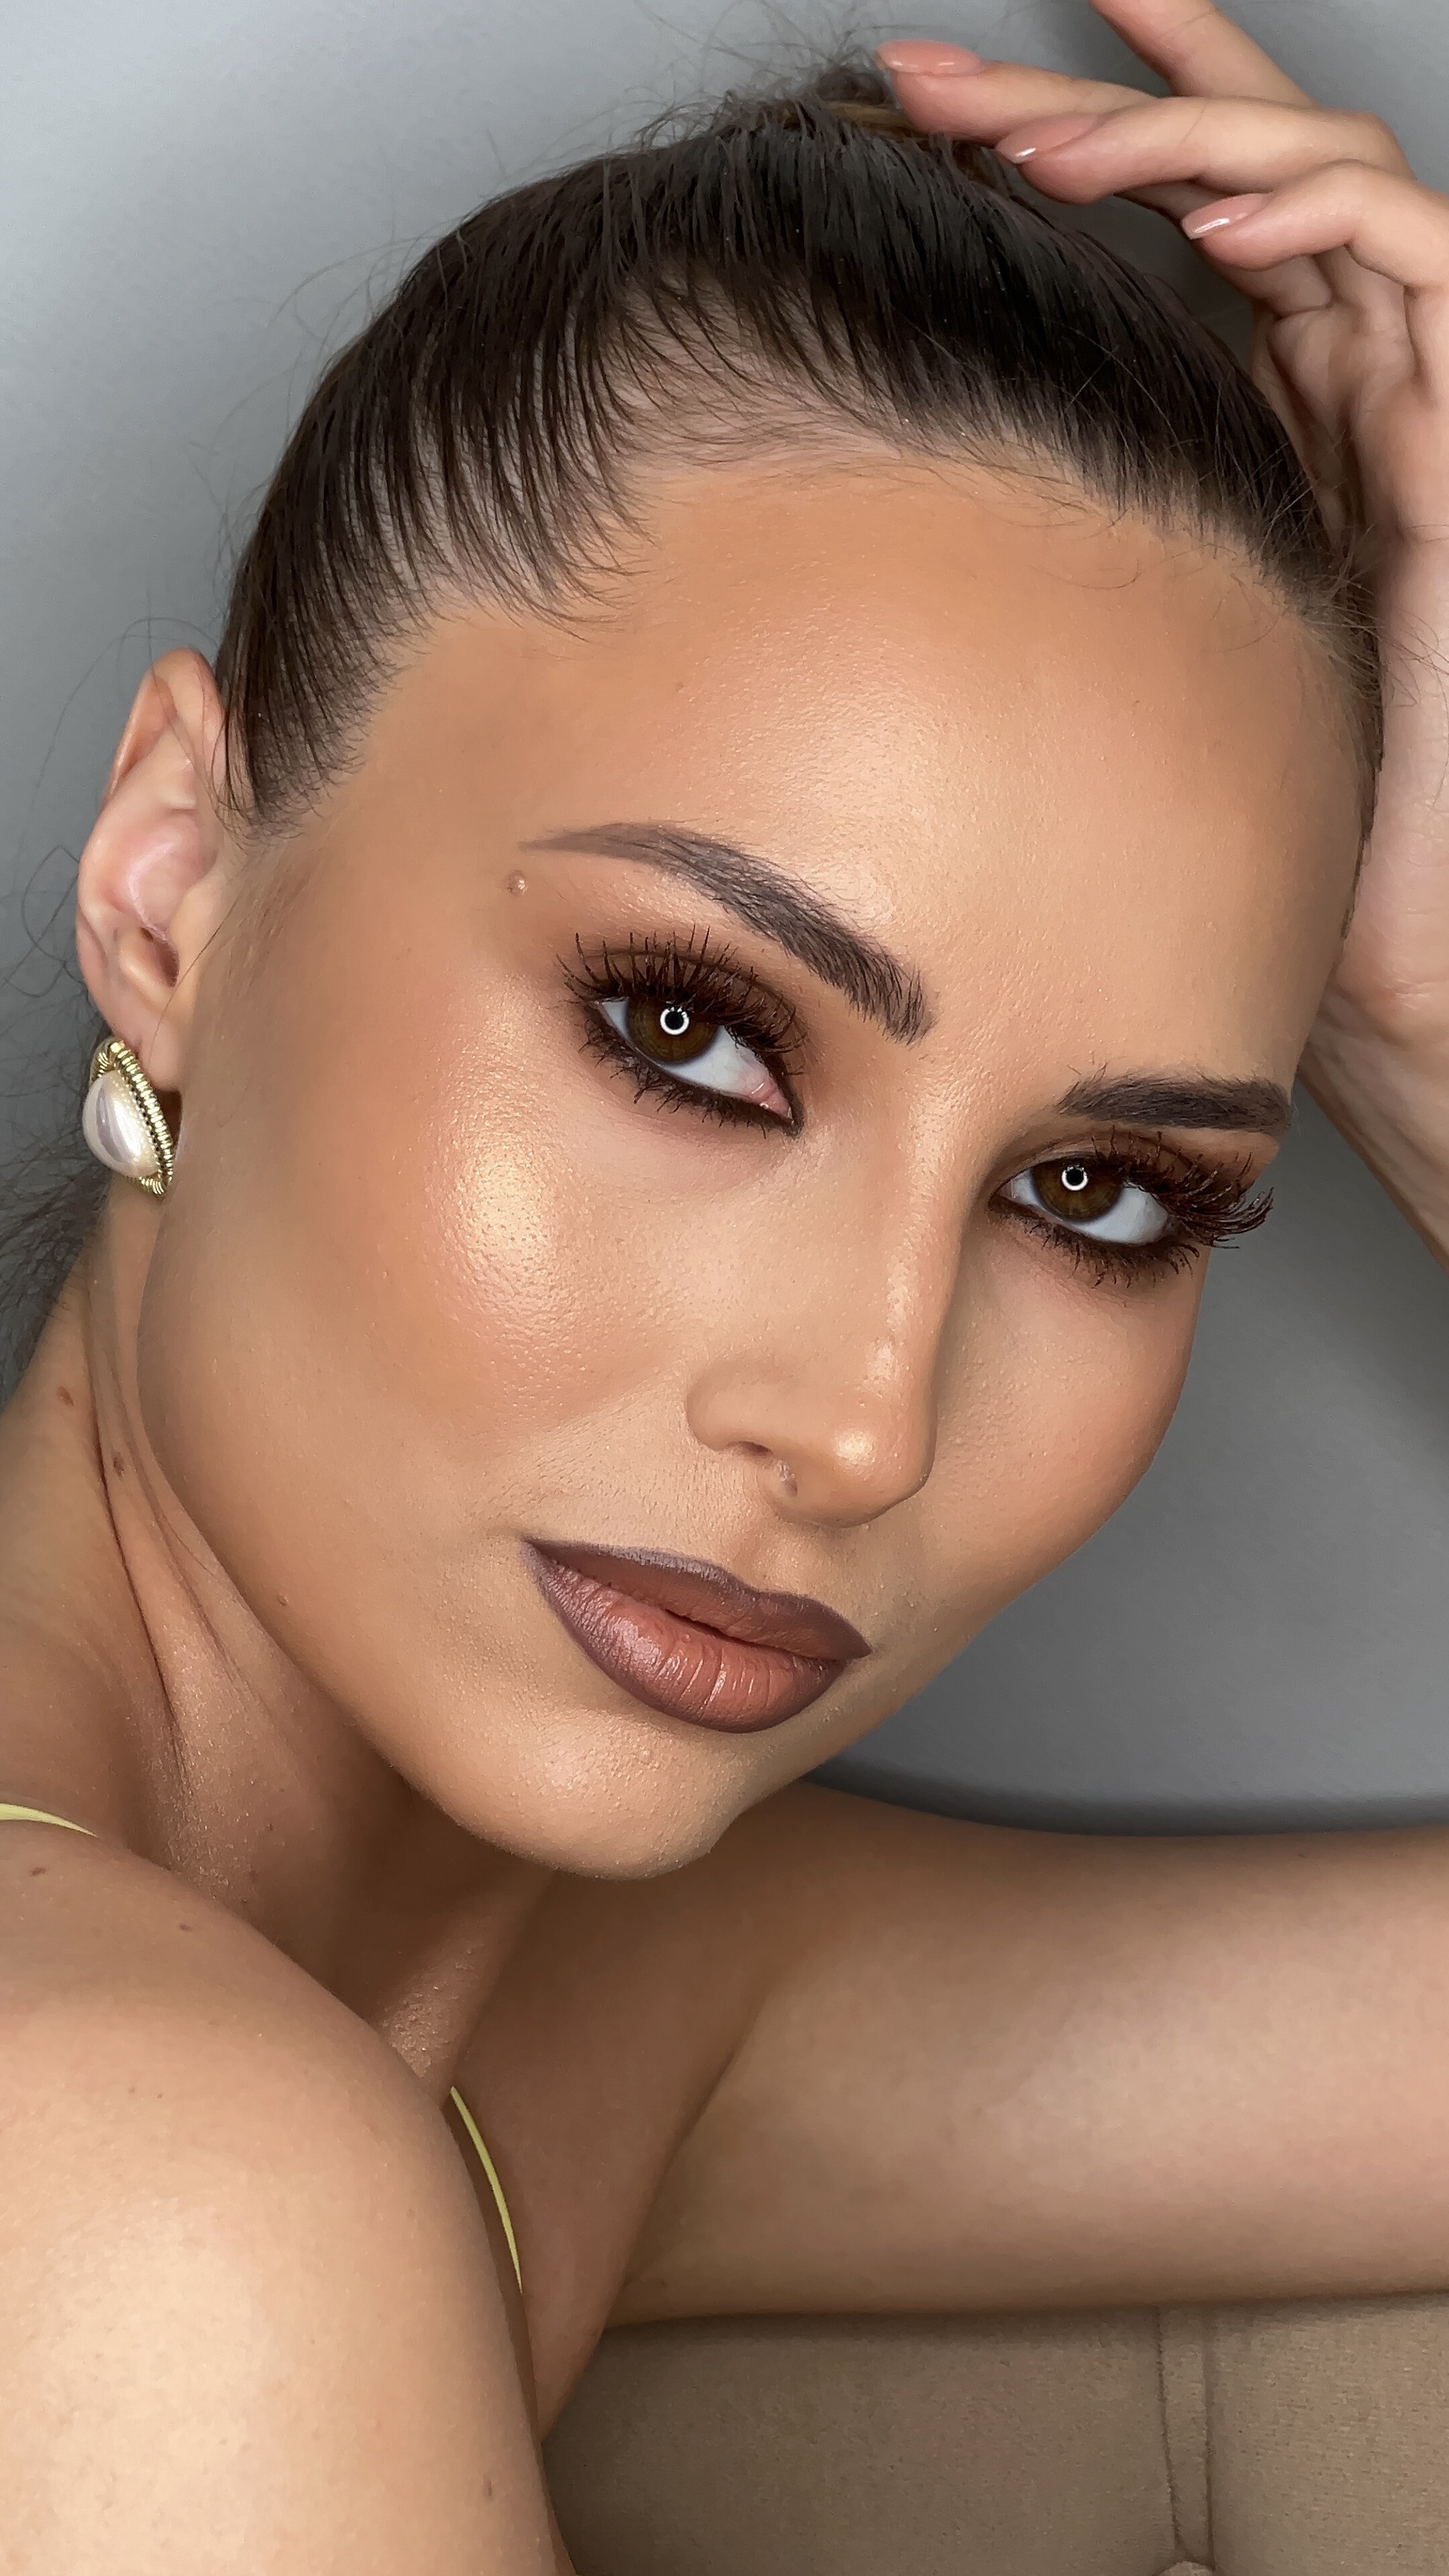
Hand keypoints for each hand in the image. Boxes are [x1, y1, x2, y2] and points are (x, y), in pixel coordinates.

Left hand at [881, 0, 1448, 1262]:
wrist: (1376, 949)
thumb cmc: (1239, 822)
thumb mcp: (1109, 643)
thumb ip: (1045, 547)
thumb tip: (860, 502)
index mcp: (1267, 416)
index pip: (1182, 216)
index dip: (1085, 119)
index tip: (926, 89)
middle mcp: (1345, 388)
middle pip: (1230, 170)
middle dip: (1088, 93)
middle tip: (928, 71)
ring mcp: (1414, 405)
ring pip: (1317, 183)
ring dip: (1176, 134)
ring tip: (1039, 137)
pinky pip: (1415, 269)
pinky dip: (1315, 215)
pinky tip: (1206, 219)